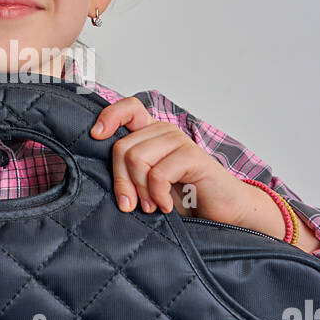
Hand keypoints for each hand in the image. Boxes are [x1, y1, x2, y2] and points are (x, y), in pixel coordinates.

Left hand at [89, 97, 246, 222]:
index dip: (108, 117)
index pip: (127, 108)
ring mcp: (179, 141)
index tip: (96, 136)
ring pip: (137, 159)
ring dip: (140, 190)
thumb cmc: (185, 197)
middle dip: (121, 181)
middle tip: (130, 204)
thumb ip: (128, 172)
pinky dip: (157, 195)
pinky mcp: (192, 156)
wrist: (223, 211)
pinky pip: (158, 174)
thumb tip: (96, 174)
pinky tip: (166, 206)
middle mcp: (164, 132)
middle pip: (122, 147)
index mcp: (151, 133)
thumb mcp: (149, 183)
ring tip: (151, 206)